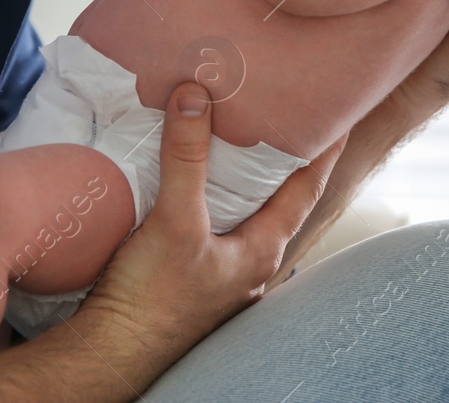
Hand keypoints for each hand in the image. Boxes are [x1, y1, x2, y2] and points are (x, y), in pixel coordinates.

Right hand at [82, 83, 345, 356]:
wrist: (110, 352)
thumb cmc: (150, 299)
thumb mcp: (174, 220)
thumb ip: (186, 159)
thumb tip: (195, 97)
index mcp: (262, 251)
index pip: (307, 189)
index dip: (323, 152)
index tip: (337, 118)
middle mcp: (250, 263)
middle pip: (279, 200)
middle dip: (283, 161)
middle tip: (287, 118)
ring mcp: (222, 273)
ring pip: (246, 214)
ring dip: (245, 180)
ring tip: (242, 140)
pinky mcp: (192, 276)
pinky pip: (216, 225)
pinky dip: (215, 197)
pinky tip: (197, 183)